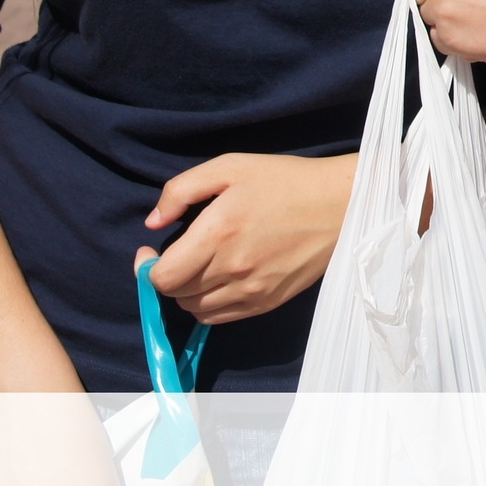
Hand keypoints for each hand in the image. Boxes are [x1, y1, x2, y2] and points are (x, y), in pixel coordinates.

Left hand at [138, 152, 355, 323]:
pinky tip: (218, 280)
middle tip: (176, 254)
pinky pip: (221, 318)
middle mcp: (232, 269)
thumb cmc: (284, 180)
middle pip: (176, 295)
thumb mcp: (230, 167)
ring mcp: (252, 291)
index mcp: (218, 233)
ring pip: (196, 310)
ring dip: (187, 292)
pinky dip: (209, 305)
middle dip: (167, 276)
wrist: (339, 204)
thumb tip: (152, 222)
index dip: (146, 268)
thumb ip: (181, 190)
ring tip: (198, 266)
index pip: (162, 278)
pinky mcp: (268, 303)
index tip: (151, 250)